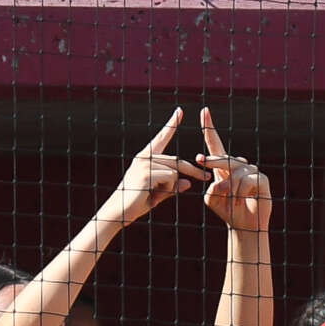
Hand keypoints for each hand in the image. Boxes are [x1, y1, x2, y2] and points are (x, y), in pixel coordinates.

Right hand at [101, 109, 207, 225]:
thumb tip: (188, 183)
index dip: (171, 125)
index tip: (180, 111)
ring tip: (154, 197)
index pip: (161, 138)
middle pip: (177, 161)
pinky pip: (171, 179)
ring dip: (172, 187)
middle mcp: (144, 157)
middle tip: (207, 178)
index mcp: (144, 157)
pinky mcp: (148, 173)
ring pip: (175, 172)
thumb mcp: (157, 194)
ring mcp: (145, 164)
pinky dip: (168, 190)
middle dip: (194, 170)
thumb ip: (172, 187)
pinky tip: (152, 196)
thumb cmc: (135, 204)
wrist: (117, 213)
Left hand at [194, 108, 270, 233]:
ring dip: (229, 191)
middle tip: (200, 160)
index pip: (216, 144)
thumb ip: (211, 189)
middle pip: (223, 157)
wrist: (244, 225)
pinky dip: (238, 194)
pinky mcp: (262, 179)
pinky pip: (245, 182)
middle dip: (211, 160)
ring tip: (231, 203)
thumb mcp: (211, 200)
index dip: (209, 129)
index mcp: (223, 166)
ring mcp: (252, 170)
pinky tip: (239, 202)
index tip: (204, 111)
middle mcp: (238, 165)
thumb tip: (222, 182)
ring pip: (234, 173)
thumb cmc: (227, 210)